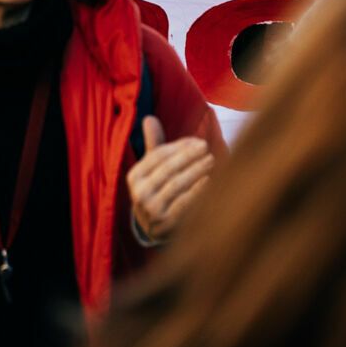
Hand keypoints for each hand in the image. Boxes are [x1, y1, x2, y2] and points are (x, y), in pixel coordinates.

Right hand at [127, 117, 213, 244]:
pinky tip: (209, 180)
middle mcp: (139, 194)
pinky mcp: (166, 224)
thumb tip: (149, 117)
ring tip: (211, 160)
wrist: (154, 228)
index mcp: (134, 177)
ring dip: (196, 170)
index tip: (197, 140)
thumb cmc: (157, 189)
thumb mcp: (152, 169)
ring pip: (177, 185)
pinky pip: (184, 204)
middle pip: (168, 169)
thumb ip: (153, 145)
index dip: (178, 146)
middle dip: (189, 156)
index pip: (158, 156)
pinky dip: (197, 191)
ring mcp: (152, 210)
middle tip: (206, 146)